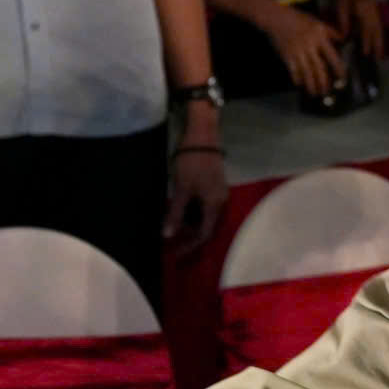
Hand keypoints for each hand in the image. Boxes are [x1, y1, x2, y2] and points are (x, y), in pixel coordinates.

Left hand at [163, 102, 227, 251]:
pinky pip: (205, 206)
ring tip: (173, 226)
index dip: (189, 245)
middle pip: (206, 226)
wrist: (203, 136)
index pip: (204, 234)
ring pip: (205, 216)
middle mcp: (221, 202)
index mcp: (215, 205)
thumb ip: (176, 213)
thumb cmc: (191, 163)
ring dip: (190, 223)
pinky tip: (180, 210)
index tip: (175, 253)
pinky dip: (193, 212)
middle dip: (189, 236)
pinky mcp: (214, 185)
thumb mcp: (181, 189)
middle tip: (172, 241)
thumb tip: (167, 236)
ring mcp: (219, 193)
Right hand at [263, 4, 343, 97]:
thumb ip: (330, 31)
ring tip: (314, 93)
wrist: (276, 18)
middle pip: (319, 67)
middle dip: (324, 82)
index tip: (342, 78)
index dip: (338, 68)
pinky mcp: (286, 55)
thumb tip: (343, 40)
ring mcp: (297, 51)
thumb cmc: (298, 19)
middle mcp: (310, 45)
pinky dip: (297, 78)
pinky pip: (293, 70)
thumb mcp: (317, 22)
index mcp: (319, 37)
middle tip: (327, 91)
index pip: (332, 56)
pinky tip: (299, 84)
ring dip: (311, 84)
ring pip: (307, 72)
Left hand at [331, 0, 385, 59]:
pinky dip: (379, 33)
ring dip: (380, 40)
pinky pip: (379, 23)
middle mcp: (372, 8)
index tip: (365, 53)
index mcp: (363, 7)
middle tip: (378, 57)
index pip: (366, 28)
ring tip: (380, 52)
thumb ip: (343, 22)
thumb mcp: (340, 7)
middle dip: (377, 44)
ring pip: (379, 27)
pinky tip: (378, 41)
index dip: (366, 41)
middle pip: (376, 29)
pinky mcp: (374, 8)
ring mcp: (375, 8)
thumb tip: (344, 37)